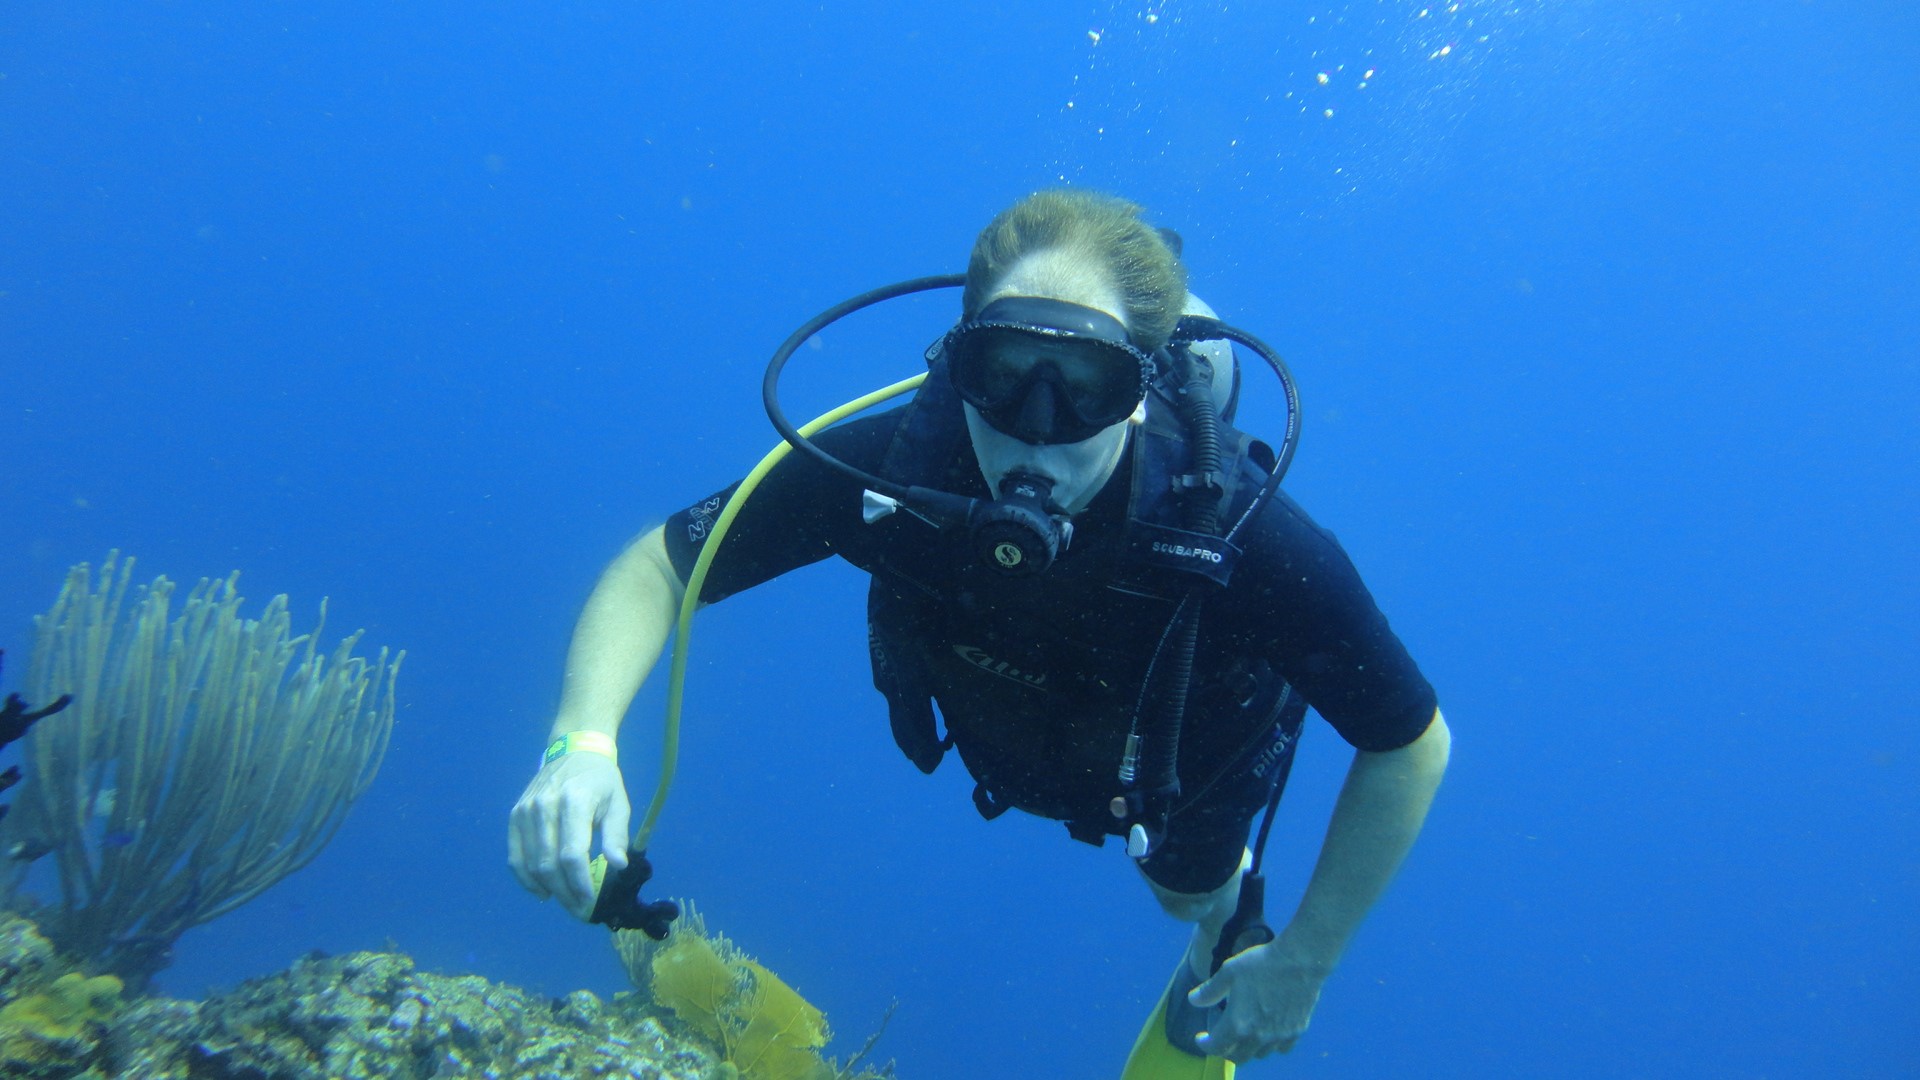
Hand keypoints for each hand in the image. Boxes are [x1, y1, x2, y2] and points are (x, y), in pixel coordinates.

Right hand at [508, 751, 629, 918]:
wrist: (574, 751)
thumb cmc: (601, 781)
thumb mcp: (619, 803)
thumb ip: (617, 835)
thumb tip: (618, 866)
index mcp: (574, 802)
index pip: (572, 854)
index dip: (579, 883)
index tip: (589, 900)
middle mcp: (544, 806)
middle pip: (549, 864)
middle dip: (564, 893)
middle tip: (579, 909)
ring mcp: (525, 811)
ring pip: (531, 864)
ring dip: (548, 889)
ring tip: (566, 901)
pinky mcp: (515, 816)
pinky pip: (515, 856)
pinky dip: (526, 878)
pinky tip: (542, 891)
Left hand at [1189, 937, 1327, 1061]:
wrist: (1300, 960)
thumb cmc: (1261, 963)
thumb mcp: (1229, 971)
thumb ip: (1210, 991)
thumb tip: (1193, 1000)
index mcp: (1238, 1024)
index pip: (1216, 1047)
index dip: (1205, 1044)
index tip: (1201, 1038)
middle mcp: (1258, 1036)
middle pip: (1237, 1058)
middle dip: (1225, 1051)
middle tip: (1221, 1038)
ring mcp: (1279, 1036)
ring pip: (1258, 1054)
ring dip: (1247, 1048)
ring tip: (1244, 1034)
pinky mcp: (1296, 1032)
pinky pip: (1281, 1048)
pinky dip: (1271, 1045)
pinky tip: (1268, 1032)